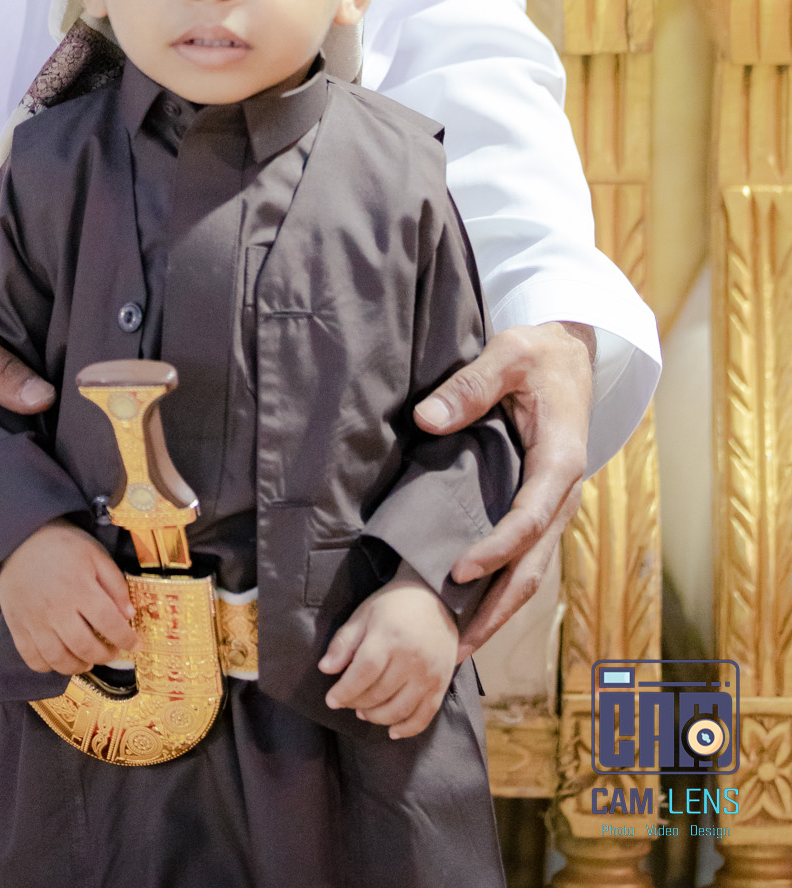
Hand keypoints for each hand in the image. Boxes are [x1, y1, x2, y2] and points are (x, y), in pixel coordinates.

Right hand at [0, 521, 138, 674]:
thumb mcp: (95, 554)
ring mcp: (34, 621)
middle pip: (85, 647)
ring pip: (59, 659)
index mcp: (79, 588)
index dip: (126, 639)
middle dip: (105, 656)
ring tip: (89, 660)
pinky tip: (61, 658)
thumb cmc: (62, 545)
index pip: (109, 623)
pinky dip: (49, 667)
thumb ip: (114, 583)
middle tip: (112, 653)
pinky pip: (33, 659)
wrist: (19, 538)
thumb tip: (128, 615)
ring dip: (79, 666)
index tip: (135, 645)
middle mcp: (56, 608)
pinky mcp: (17, 627)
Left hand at [318, 562, 455, 737]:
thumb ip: (344, 642)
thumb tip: (325, 669)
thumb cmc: (394, 605)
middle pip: (379, 693)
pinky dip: (408, 729)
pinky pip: (425, 716)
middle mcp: (412, 659)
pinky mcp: (441, 684)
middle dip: (357, 703)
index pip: (364, 673)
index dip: (345, 690)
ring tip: (363, 712)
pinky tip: (393, 731)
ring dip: (377, 717)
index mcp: (389, 637)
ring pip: (399, 710)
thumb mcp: (364, 614)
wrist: (435, 597)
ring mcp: (429, 674)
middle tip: (346, 702)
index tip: (331, 699)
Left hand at [412, 319, 593, 659]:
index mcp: (561, 461)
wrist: (574, 356)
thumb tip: (426, 419)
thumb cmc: (541, 354)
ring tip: (457, 648)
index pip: (529, 519)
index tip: (459, 570)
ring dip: (498, 611)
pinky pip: (524, 558)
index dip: (496, 549)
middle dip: (497, 609)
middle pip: (534, 566)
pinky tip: (470, 612)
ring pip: (531, 572)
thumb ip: (471, 385)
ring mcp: (555, 507)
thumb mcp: (509, 353)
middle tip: (455, 645)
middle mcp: (564, 494)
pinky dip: (500, 589)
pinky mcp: (542, 509)